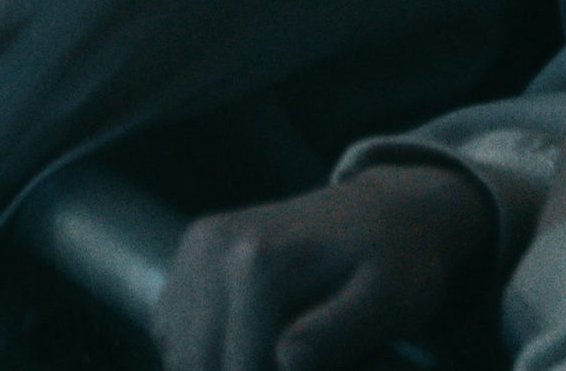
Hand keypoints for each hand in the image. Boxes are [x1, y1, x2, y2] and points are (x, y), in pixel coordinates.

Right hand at [157, 168, 495, 370]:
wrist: (386, 210)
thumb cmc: (394, 263)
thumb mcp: (386, 302)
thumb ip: (335, 334)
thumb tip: (285, 361)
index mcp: (256, 263)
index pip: (240, 368)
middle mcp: (214, 248)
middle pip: (202, 362)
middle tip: (294, 367)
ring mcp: (198, 246)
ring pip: (180, 352)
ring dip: (217, 368)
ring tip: (270, 361)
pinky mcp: (193, 251)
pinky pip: (171, 328)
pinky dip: (198, 355)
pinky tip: (242, 355)